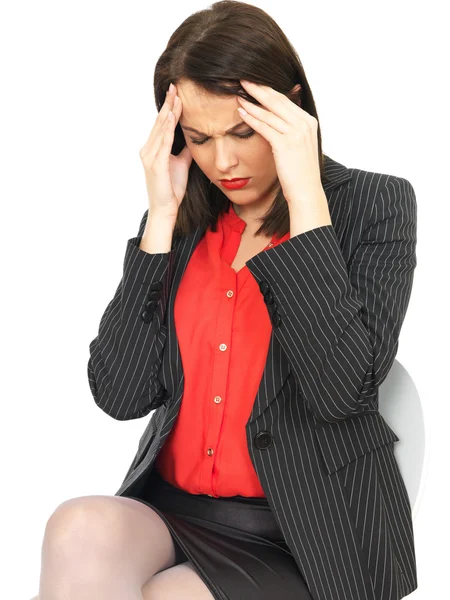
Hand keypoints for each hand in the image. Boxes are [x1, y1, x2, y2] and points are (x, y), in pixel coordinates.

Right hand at [139, 82, 191, 219]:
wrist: (166, 209)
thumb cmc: (172, 189)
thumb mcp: (181, 164)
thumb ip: (184, 150)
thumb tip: (193, 137)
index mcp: (153, 149)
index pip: (162, 125)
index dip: (169, 109)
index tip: (176, 93)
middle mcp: (148, 150)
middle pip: (159, 123)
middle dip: (168, 105)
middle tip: (174, 87)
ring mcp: (150, 157)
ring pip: (160, 129)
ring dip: (168, 112)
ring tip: (175, 97)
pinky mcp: (155, 164)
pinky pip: (162, 143)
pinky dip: (167, 129)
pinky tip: (171, 117)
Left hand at [237, 80, 323, 205]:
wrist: (306, 190)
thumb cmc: (300, 172)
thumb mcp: (300, 146)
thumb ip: (292, 131)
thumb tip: (277, 122)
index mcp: (309, 122)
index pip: (286, 100)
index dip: (269, 90)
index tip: (255, 84)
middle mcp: (304, 124)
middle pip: (278, 101)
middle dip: (259, 89)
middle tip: (243, 79)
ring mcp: (296, 133)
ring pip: (270, 112)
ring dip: (252, 102)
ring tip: (238, 93)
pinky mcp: (285, 144)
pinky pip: (265, 127)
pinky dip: (252, 118)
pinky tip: (241, 112)